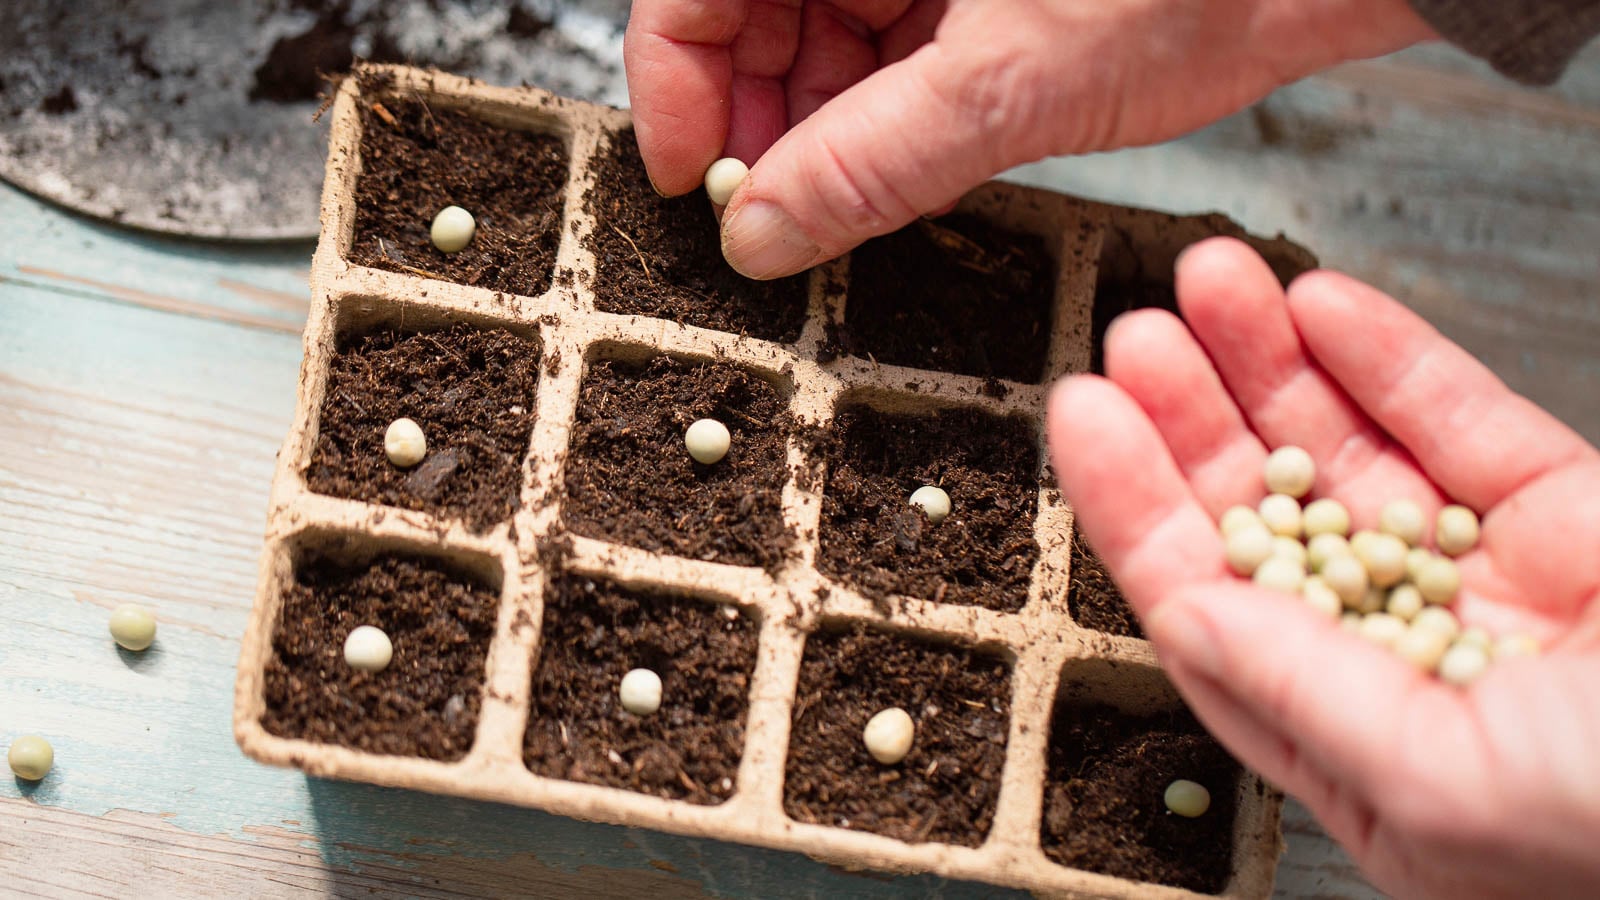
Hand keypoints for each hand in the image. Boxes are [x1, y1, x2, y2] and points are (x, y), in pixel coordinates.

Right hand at [622, 0, 1432, 278]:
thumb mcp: (1014, 77)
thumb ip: (872, 160)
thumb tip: (762, 232)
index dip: (674, 81)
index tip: (691, 183)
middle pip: (754, 16)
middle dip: (753, 120)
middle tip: (766, 219)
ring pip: (821, 48)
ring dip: (815, 136)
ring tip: (830, 212)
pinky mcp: (975, 4)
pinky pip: (889, 66)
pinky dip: (878, 128)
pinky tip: (885, 180)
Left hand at [1047, 237, 1599, 899]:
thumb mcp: (1445, 789)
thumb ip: (1302, 694)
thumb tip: (1184, 613)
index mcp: (1355, 745)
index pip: (1209, 610)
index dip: (1136, 510)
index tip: (1082, 417)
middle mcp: (1398, 654)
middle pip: (1260, 515)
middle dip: (1190, 421)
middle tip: (1130, 337)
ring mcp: (1476, 576)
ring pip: (1346, 451)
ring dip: (1269, 364)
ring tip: (1202, 283)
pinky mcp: (1560, 512)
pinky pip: (1456, 418)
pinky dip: (1388, 356)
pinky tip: (1318, 302)